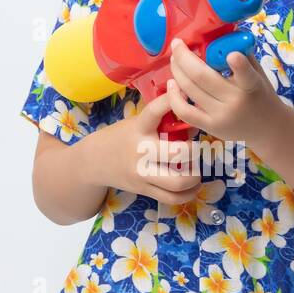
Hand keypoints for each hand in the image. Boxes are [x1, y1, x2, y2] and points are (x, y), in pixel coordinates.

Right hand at [98, 91, 202, 205]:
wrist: (94, 161)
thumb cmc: (122, 138)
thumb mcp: (137, 124)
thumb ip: (162, 124)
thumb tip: (194, 125)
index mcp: (139, 128)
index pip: (155, 111)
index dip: (172, 101)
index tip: (185, 94)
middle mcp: (142, 151)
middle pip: (177, 153)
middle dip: (194, 151)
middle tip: (199, 149)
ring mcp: (142, 173)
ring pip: (177, 181)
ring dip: (194, 177)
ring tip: (197, 171)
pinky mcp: (144, 190)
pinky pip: (171, 198)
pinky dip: (188, 194)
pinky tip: (193, 186)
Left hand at [166, 36, 284, 146]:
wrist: (268, 128)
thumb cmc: (261, 94)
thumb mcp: (258, 73)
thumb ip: (243, 54)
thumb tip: (222, 32)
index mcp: (251, 86)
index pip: (247, 76)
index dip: (239, 65)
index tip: (232, 55)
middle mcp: (235, 102)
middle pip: (202, 77)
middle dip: (184, 57)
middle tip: (177, 44)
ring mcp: (220, 116)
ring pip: (190, 90)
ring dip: (177, 71)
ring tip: (174, 59)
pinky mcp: (209, 127)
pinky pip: (184, 111)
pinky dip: (174, 96)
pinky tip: (172, 83)